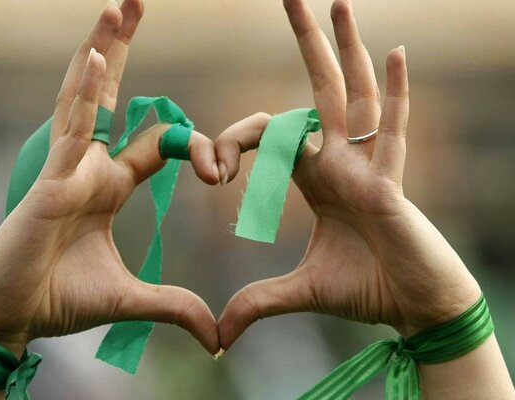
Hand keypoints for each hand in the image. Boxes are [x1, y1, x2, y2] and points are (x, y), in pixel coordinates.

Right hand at [0, 0, 220, 356]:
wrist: (13, 316)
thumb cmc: (60, 299)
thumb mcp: (132, 298)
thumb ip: (176, 306)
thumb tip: (217, 337)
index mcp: (110, 184)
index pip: (159, 143)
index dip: (196, 146)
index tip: (223, 170)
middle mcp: (89, 165)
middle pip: (112, 97)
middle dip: (121, 51)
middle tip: (134, 5)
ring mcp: (68, 167)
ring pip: (87, 98)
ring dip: (103, 51)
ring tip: (118, 8)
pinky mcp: (51, 180)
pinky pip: (72, 128)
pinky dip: (84, 92)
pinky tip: (95, 54)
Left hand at [217, 0, 481, 349]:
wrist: (412, 307)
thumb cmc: (365, 290)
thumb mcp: (300, 291)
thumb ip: (258, 302)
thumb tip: (218, 335)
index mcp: (312, 175)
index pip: (266, 136)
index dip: (231, 145)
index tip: (209, 173)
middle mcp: (339, 160)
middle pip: (316, 91)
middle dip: (305, 43)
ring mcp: (367, 166)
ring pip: (353, 98)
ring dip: (345, 50)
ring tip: (337, 3)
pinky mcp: (392, 183)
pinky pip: (393, 132)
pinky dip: (394, 94)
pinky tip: (393, 52)